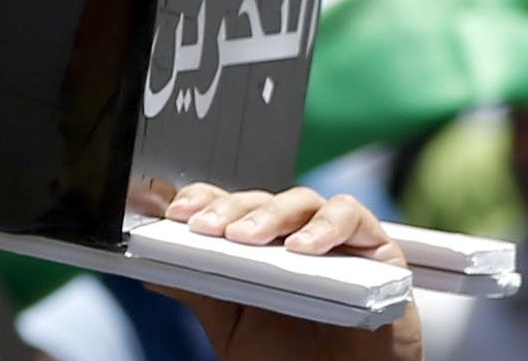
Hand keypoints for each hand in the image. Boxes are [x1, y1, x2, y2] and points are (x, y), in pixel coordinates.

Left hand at [153, 183, 423, 360]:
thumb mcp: (234, 327)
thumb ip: (201, 292)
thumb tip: (151, 269)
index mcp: (259, 249)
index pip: (228, 206)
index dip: (201, 200)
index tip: (174, 212)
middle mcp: (294, 236)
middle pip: (259, 200)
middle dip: (228, 209)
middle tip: (205, 228)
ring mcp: (335, 238)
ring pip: (300, 201)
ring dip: (270, 215)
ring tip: (245, 239)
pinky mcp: (376, 246)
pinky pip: (351, 216)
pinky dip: (327, 225)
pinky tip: (303, 248)